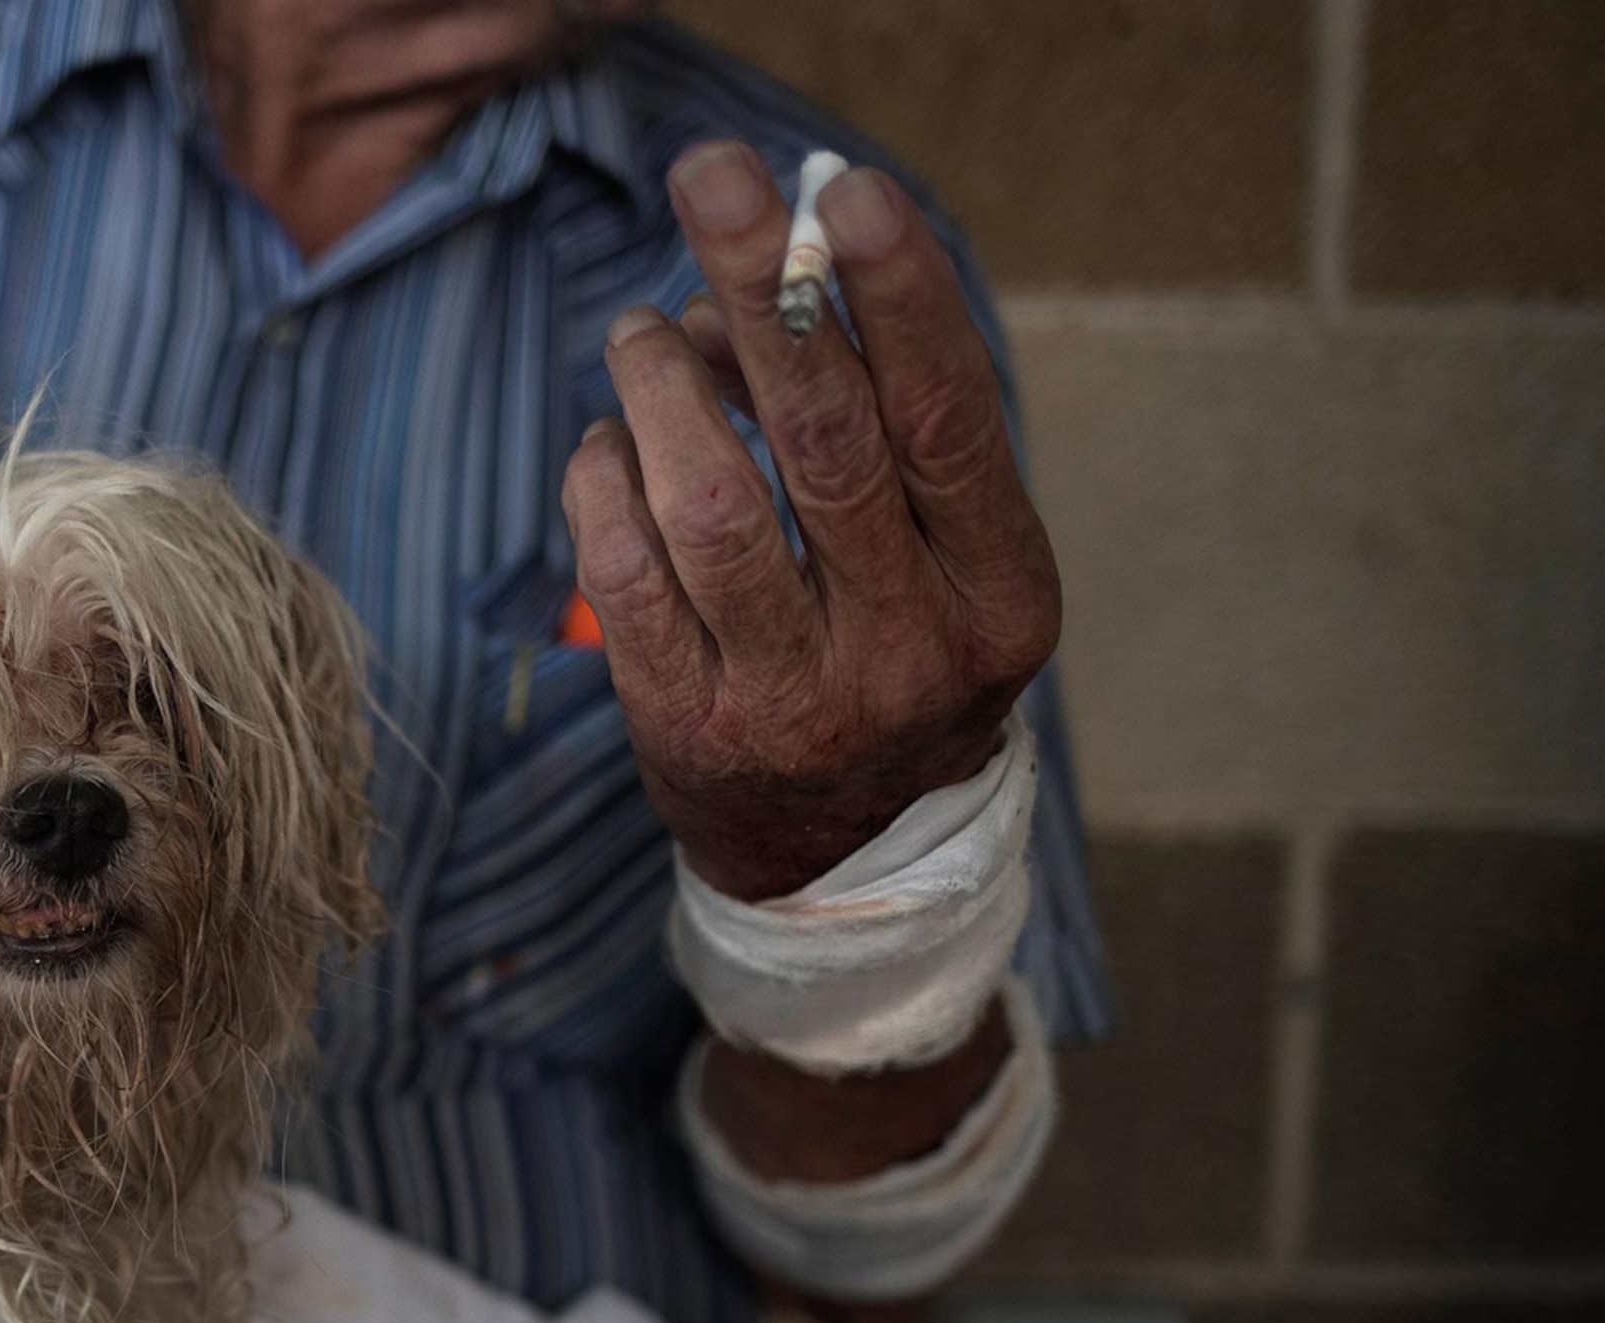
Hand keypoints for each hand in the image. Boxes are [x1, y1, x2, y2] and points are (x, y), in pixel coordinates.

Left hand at [563, 141, 1062, 902]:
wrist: (838, 858)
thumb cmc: (890, 659)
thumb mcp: (941, 567)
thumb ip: (886, 435)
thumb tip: (764, 279)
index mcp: (1000, 600)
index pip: (950, 424)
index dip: (898, 302)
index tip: (842, 198)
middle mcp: (908, 655)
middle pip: (827, 445)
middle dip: (765, 295)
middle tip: (714, 183)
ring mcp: (793, 703)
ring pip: (714, 506)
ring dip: (664, 389)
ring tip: (640, 329)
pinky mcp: (685, 731)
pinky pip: (625, 579)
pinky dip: (604, 484)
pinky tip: (605, 439)